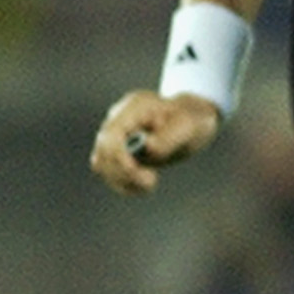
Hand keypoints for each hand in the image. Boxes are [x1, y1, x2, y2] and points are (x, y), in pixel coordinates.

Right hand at [90, 89, 221, 192]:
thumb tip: (147, 146)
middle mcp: (118, 119)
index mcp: (134, 107)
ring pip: (102, 164)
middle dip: (123, 172)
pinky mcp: (116, 151)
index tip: (137, 171)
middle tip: (151, 181)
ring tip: (150, 183)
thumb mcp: (188, 127)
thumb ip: (168, 137)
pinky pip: (109, 172)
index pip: (112, 134)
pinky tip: (143, 186)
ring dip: (122, 180)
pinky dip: (123, 183)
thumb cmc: (191, 121)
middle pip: (103, 150)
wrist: (191, 121)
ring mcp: (115, 135)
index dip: (119, 157)